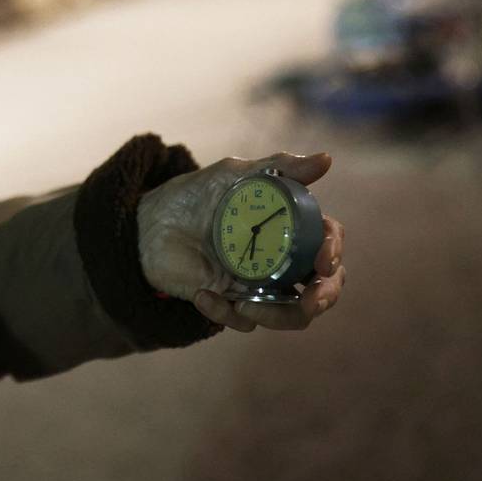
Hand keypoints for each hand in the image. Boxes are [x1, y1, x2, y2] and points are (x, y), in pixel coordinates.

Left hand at [136, 152, 345, 332]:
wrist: (147, 224)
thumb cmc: (194, 195)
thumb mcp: (233, 175)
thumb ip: (278, 167)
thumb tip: (326, 159)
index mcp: (288, 229)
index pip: (327, 243)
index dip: (334, 253)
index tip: (324, 260)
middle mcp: (281, 260)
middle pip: (323, 287)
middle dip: (325, 296)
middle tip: (310, 300)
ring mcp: (258, 285)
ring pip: (291, 315)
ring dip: (277, 316)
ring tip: (245, 307)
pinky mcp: (232, 304)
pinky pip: (242, 321)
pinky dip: (225, 313)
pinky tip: (202, 294)